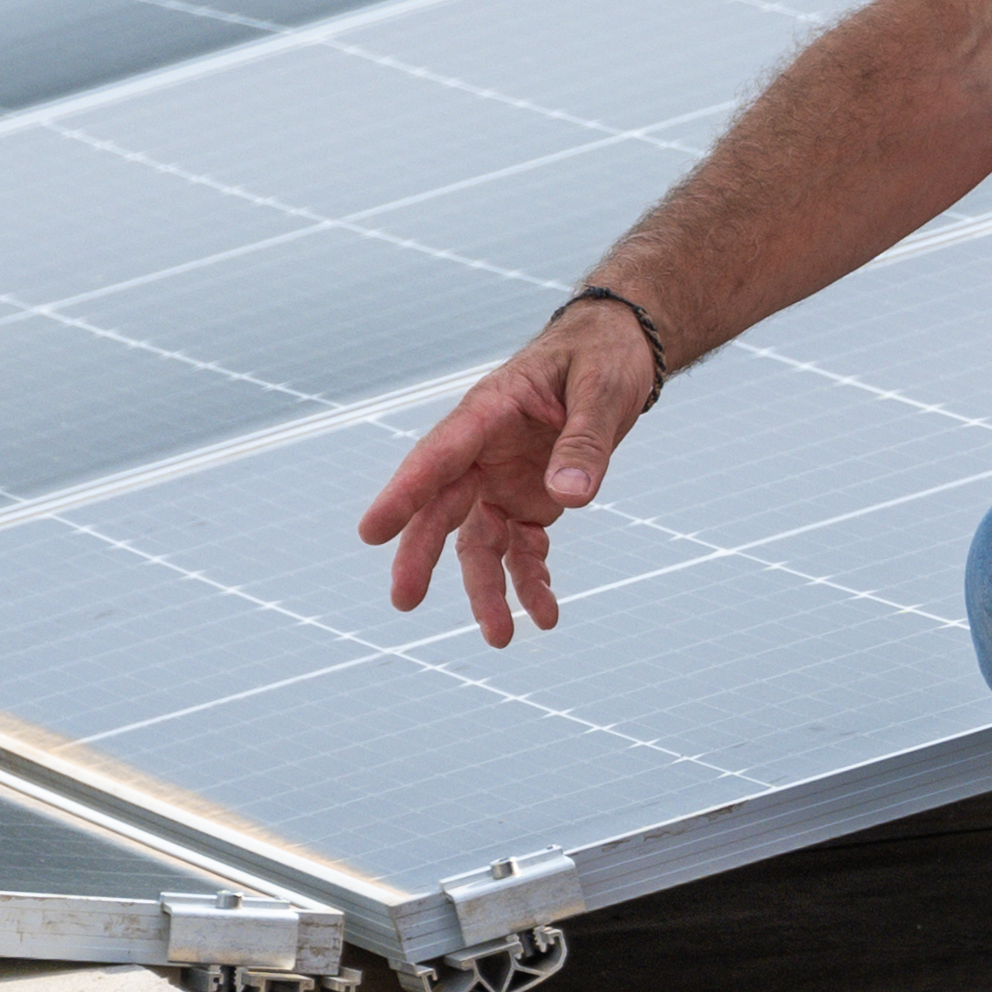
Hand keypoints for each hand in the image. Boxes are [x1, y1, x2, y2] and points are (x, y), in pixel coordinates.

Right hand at [355, 302, 657, 645]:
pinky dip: (530, 581)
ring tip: (501, 638)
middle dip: (422, 556)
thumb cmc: (604, 356)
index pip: (438, 455)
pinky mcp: (526, 500)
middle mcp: (484, 451)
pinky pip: (520, 549)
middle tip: (403, 601)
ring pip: (478, 543)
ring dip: (487, 590)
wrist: (621, 353)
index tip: (370, 532)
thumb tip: (568, 497)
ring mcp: (501, 479)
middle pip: (442, 508)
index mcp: (489, 411)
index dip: (404, 493)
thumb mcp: (603, 390)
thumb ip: (585, 442)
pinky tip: (545, 613)